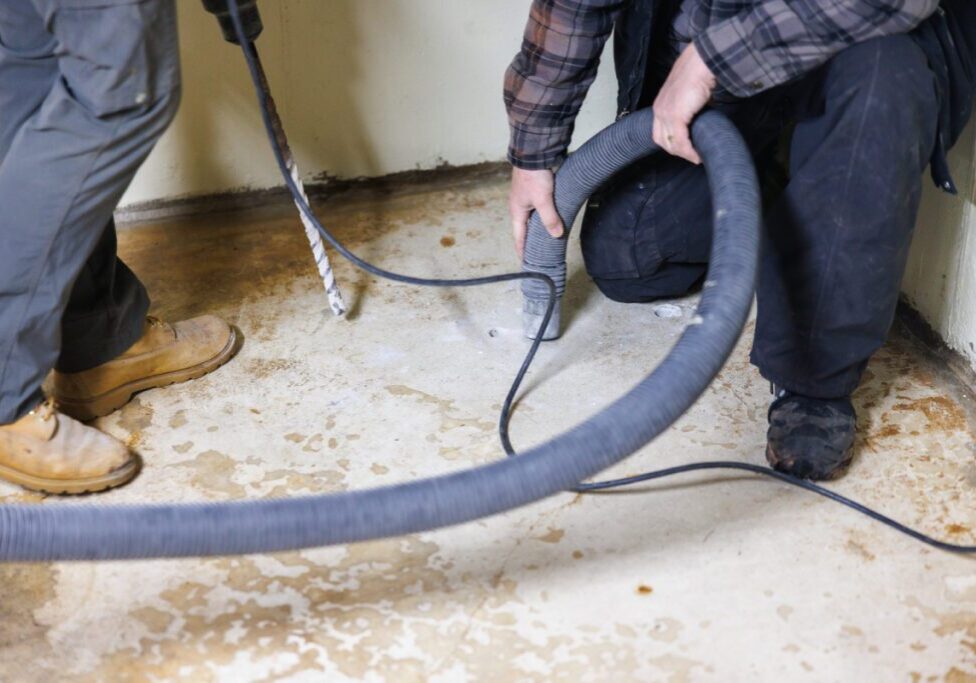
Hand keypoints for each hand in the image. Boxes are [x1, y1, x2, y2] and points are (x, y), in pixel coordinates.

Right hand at [509, 167, 563, 258]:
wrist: (534, 153)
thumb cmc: (534, 177)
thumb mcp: (543, 200)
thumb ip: (549, 218)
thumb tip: (556, 235)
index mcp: (517, 212)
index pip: (518, 237)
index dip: (522, 250)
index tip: (525, 262)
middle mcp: (520, 207)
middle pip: (524, 229)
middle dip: (530, 242)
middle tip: (538, 254)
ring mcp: (527, 199)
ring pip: (532, 219)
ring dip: (538, 229)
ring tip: (546, 240)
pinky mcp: (535, 191)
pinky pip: (538, 209)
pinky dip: (544, 217)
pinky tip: (552, 220)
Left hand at [652, 43, 716, 164]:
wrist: (702, 61)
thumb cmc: (699, 71)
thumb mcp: (689, 92)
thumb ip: (689, 106)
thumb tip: (700, 115)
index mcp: (660, 103)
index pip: (658, 131)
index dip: (670, 142)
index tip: (683, 148)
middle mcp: (659, 109)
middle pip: (661, 140)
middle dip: (675, 151)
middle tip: (691, 156)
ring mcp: (665, 113)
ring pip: (670, 143)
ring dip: (683, 154)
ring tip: (696, 158)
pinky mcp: (676, 116)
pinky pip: (680, 141)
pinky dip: (689, 151)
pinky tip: (697, 156)